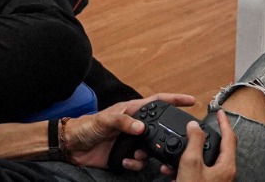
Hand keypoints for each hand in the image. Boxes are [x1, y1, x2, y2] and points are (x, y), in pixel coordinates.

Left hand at [65, 93, 196, 170]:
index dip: (174, 99)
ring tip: (135, 155)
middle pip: (157, 129)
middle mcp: (133, 125)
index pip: (157, 102)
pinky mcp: (125, 154)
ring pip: (150, 149)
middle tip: (167, 144)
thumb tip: (141, 127)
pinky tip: (125, 161)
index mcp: (131, 111)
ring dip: (146, 155)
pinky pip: (139, 162)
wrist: (73, 146)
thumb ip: (123, 122)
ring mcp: (130, 141)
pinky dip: (135, 164)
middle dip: (163, 137)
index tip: (191, 101)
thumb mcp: (104, 120)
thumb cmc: (86, 126)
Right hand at [175, 113, 235, 181]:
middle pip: (219, 148)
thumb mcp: (191, 163)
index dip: (224, 122)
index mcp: (226, 166)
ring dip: (190, 154)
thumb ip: (194, 141)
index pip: (229, 137)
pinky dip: (187, 167)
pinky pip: (198, 171)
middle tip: (200, 128)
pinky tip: (173, 169)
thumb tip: (194, 125)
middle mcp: (224, 173)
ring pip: (205, 160)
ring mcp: (216, 180)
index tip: (220, 112)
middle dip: (205, 137)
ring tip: (178, 151)